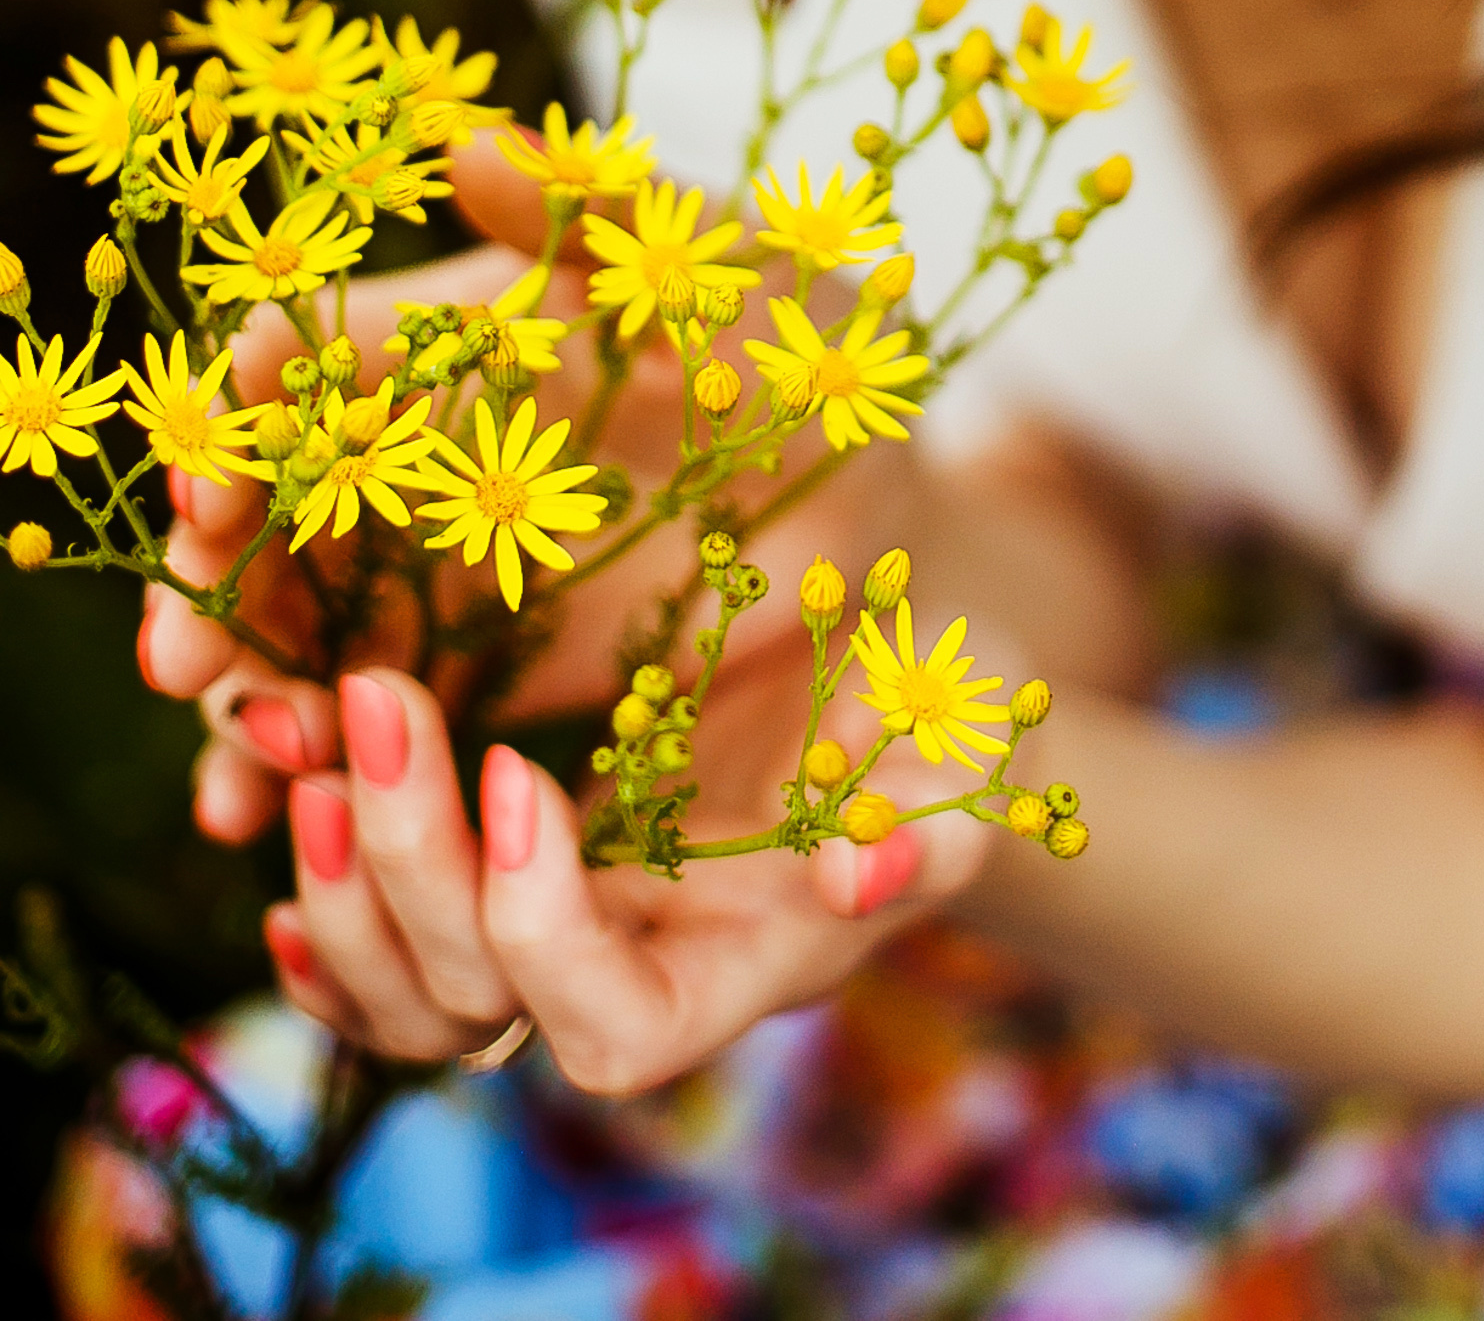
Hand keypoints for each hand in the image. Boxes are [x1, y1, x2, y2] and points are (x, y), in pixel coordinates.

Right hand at [141, 133, 896, 840]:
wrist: (883, 493)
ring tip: (250, 757)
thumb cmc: (797, 341)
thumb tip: (473, 139)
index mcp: (443, 340)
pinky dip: (294, 764)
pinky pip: (356, 726)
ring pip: (283, 632)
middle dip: (207, 580)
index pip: (294, 366)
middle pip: (260, 515)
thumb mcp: (714, 259)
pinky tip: (266, 812)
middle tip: (182, 653)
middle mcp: (412, 459)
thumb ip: (596, 206)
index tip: (210, 484)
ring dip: (238, 690)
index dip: (234, 420)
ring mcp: (432, 576)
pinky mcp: (473, 675)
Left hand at [264, 663, 987, 1090]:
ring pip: (407, 998)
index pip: (612, 1032)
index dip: (544, 931)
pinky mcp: (494, 893)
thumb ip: (935, 821)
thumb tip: (869, 876)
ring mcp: (548, 949)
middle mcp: (624, 983)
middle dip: (408, 862)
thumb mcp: (962, 746)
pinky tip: (283, 818)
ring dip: (341, 882)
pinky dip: (317, 921)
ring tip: (308, 746)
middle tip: (370, 702)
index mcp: (730, 970)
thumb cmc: (931, 722)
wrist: (874, 689)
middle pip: (476, 1004)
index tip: (520, 774)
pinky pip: (377, 968)